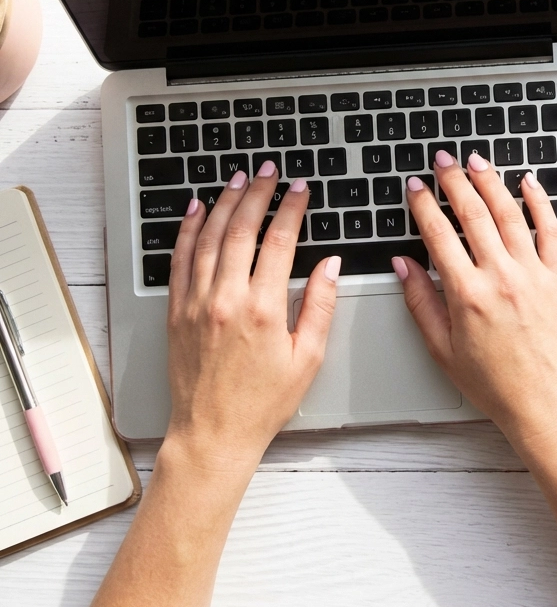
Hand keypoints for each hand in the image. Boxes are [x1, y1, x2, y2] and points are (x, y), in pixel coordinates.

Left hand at [164, 163, 337, 474]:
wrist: (213, 434)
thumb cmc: (262, 403)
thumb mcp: (308, 358)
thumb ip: (320, 306)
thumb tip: (330, 266)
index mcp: (263, 309)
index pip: (279, 242)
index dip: (292, 209)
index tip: (300, 190)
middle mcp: (226, 300)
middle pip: (242, 229)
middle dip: (257, 193)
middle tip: (269, 172)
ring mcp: (196, 303)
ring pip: (209, 238)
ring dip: (225, 203)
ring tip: (238, 180)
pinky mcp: (176, 312)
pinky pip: (180, 260)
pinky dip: (189, 231)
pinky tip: (198, 211)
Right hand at [394, 150, 556, 449]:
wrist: (545, 403)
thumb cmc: (494, 383)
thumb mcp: (442, 350)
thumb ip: (420, 302)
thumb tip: (403, 264)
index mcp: (467, 295)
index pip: (438, 235)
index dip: (424, 205)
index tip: (416, 187)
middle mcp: (500, 277)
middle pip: (473, 214)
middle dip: (454, 180)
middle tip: (443, 161)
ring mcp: (532, 274)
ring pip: (509, 213)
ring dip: (490, 182)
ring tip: (476, 161)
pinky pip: (550, 230)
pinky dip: (540, 202)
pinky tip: (528, 182)